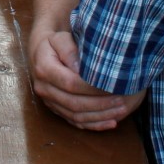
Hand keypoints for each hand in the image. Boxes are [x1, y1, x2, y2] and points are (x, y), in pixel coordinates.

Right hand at [28, 30, 143, 130]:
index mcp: (44, 70)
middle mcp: (44, 89)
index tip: (112, 85)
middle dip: (100, 104)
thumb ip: (70, 50)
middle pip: (74, 103)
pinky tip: (111, 122)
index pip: (70, 83)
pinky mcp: (56, 110)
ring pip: (76, 116)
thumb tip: (80, 68)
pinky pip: (75, 122)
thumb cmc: (55, 44)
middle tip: (122, 101)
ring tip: (121, 111)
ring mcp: (49, 102)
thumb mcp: (60, 38)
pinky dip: (94, 125)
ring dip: (100, 116)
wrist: (41, 54)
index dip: (92, 88)